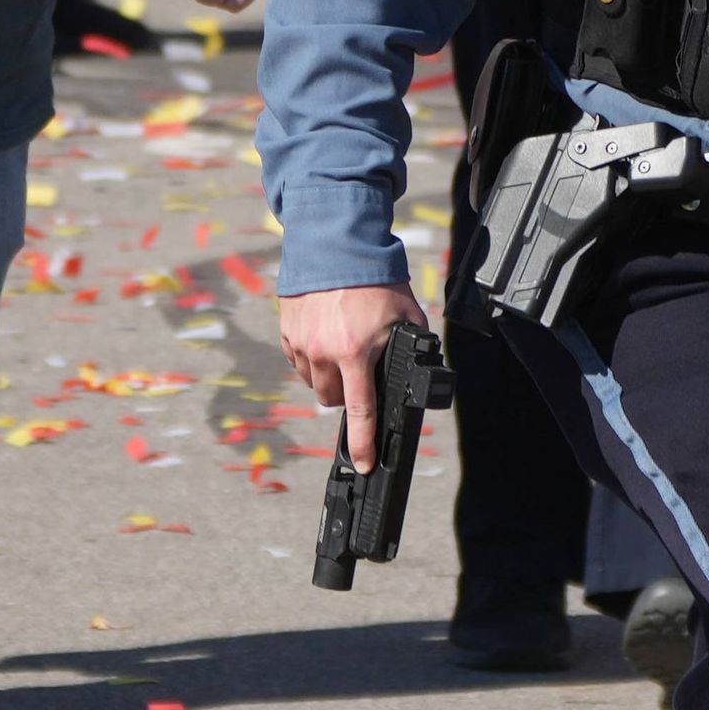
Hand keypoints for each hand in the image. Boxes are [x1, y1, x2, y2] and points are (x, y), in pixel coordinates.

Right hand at [276, 281, 427, 454]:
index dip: (363, 442)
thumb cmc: (375, 280)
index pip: (361, 409)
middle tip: (359, 373)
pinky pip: (299, 362)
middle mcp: (325, 352)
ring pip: (315, 383)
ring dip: (329, 377)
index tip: (363, 463)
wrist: (335, 246)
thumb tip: (420, 370)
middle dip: (347, 395)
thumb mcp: (407, 313)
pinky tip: (326, 338)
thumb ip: (413, 345)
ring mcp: (302, 343)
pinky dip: (313, 359)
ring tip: (344, 349)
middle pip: (332, 400)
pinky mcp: (287, 333)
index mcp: (357, 351)